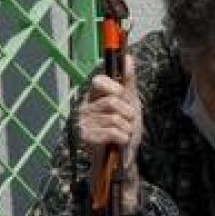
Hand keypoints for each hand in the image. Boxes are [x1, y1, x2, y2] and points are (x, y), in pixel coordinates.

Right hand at [78, 53, 142, 210]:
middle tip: (129, 121)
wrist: (120, 157)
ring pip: (115, 118)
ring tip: (124, 133)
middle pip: (113, 101)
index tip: (123, 95)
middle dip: (128, 113)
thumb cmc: (124, 128)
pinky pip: (112, 132)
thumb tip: (129, 57)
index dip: (114, 87)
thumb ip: (128, 81)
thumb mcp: (130, 103)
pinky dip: (123, 137)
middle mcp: (85, 106)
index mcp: (94, 96)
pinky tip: (120, 141)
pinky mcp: (85, 137)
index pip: (99, 81)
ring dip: (127, 128)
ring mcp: (83, 122)